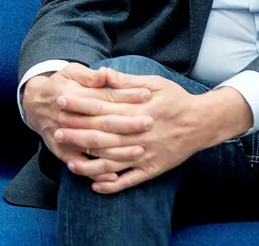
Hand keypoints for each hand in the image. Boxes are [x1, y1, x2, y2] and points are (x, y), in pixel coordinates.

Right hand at [22, 63, 152, 182]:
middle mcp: (69, 118)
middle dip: (128, 124)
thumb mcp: (70, 72)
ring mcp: (66, 137)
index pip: (105, 97)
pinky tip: (115, 176)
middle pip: (102, 123)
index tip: (147, 95)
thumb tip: (106, 73)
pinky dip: (97, 172)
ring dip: (118, 150)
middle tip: (149, 122)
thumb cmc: (59, 85)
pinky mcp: (63, 152)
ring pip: (95, 146)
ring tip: (140, 150)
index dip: (126, 96)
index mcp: (73, 96)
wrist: (34, 104)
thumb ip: (89, 75)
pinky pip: (82, 165)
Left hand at [55, 70, 252, 193]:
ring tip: (70, 163)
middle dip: (77, 134)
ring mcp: (144, 154)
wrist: (202, 122)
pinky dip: (112, 185)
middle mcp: (138, 134)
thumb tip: (103, 72)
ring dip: (89, 164)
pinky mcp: (152, 169)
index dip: (79, 104)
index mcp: (137, 111)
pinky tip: (95, 185)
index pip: (101, 108)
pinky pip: (129, 180)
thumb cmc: (176, 99)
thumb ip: (127, 81)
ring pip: (111, 162)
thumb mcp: (154, 83)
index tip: (61, 101)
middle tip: (56, 131)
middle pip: (101, 136)